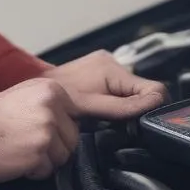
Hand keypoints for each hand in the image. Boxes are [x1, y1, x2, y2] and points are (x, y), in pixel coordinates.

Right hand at [0, 77, 79, 182]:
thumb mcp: (24, 97)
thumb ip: (53, 103)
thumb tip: (77, 116)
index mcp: (52, 90)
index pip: (86, 110)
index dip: (88, 121)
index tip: (128, 110)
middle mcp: (53, 106)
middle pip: (73, 137)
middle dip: (54, 145)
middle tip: (26, 140)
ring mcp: (47, 129)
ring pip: (64, 156)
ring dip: (44, 160)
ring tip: (20, 149)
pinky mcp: (40, 152)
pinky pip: (48, 170)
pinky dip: (33, 171)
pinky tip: (15, 160)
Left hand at [44, 51, 167, 120]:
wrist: (34, 92)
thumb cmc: (57, 99)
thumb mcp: (92, 106)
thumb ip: (123, 107)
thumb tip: (155, 103)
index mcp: (112, 68)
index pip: (152, 88)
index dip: (151, 108)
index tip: (143, 124)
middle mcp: (111, 62)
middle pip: (142, 91)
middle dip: (137, 109)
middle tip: (126, 126)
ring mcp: (105, 67)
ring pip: (131, 92)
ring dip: (126, 107)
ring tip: (113, 120)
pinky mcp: (98, 74)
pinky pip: (119, 90)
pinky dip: (117, 102)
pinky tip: (105, 113)